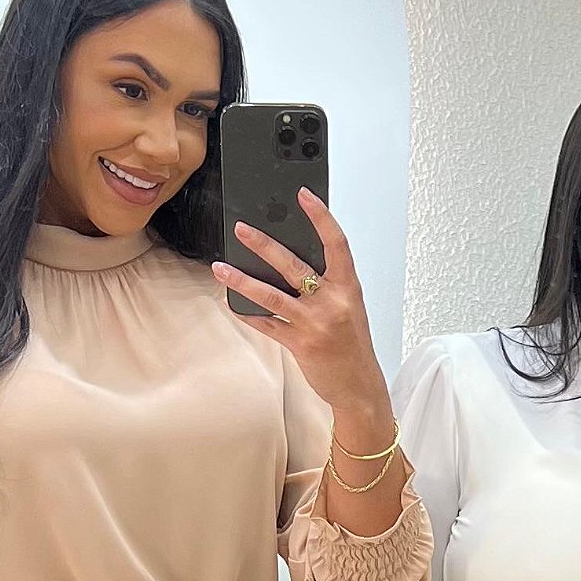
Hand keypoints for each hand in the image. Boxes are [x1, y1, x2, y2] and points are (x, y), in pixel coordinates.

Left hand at [213, 189, 387, 417]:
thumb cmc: (353, 343)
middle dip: (264, 244)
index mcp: (348, 287)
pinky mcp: (300, 344)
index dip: (321, 216)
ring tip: (221, 268)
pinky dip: (248, 314)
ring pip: (271, 295)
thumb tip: (291, 261)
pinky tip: (233, 304)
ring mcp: (314, 323)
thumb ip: (328, 284)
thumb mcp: (348, 306)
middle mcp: (332, 302)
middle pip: (293, 265)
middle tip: (241, 230)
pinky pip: (267, 325)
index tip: (304, 195)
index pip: (336, 243)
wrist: (359, 385)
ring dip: (242, 280)